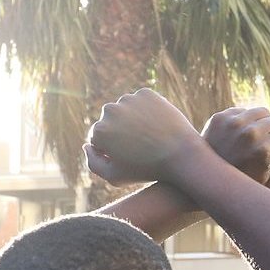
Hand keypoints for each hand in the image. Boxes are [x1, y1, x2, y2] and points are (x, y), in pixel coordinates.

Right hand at [85, 88, 202, 185]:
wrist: (182, 155)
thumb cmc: (147, 169)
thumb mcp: (115, 177)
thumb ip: (93, 163)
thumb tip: (86, 145)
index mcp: (99, 131)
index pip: (98, 138)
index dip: (112, 148)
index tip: (129, 155)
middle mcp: (110, 111)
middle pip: (109, 120)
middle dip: (120, 130)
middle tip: (140, 144)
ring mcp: (129, 99)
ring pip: (125, 109)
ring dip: (132, 117)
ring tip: (148, 134)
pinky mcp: (147, 93)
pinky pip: (141, 101)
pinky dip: (146, 109)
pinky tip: (156, 123)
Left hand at [202, 107, 269, 191]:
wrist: (205, 182)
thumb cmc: (245, 186)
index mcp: (264, 150)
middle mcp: (248, 133)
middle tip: (258, 153)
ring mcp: (231, 123)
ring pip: (262, 111)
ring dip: (260, 125)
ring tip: (250, 144)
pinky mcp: (220, 117)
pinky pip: (244, 110)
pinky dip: (244, 122)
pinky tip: (236, 139)